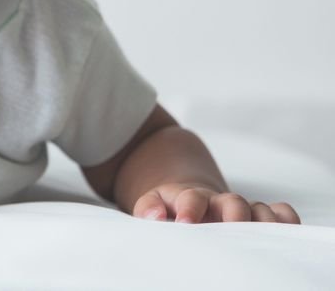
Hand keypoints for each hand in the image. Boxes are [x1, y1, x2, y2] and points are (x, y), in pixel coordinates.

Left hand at [133, 183, 299, 223]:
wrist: (188, 200)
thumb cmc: (170, 209)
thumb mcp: (153, 204)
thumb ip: (149, 208)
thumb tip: (154, 217)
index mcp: (191, 198)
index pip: (192, 198)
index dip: (190, 208)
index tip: (185, 223)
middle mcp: (220, 203)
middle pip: (234, 202)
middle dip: (235, 214)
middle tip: (232, 229)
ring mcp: (243, 210)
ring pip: (261, 209)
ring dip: (264, 222)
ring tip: (264, 238)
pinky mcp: (260, 217)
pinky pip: (282, 213)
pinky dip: (287, 221)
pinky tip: (286, 234)